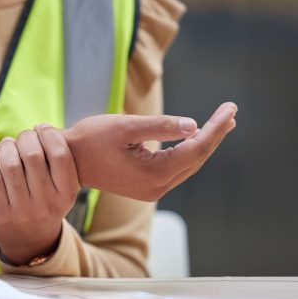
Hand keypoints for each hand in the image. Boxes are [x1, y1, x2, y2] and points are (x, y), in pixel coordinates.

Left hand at [0, 127, 79, 264]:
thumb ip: (58, 161)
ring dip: (6, 146)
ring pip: (10, 164)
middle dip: (25, 137)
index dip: (49, 134)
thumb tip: (41, 129)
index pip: (60, 154)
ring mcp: (21, 211)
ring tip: (7, 143)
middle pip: (33, 155)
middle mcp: (46, 204)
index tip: (41, 128)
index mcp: (66, 194)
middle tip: (23, 136)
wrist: (29, 239)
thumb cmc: (47, 199)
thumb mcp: (62, 187)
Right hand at [63, 102, 236, 200]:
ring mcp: (151, 190)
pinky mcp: (145, 187)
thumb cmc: (91, 139)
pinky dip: (188, 152)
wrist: (67, 161)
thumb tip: (194, 126)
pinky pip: (175, 168)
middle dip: (215, 135)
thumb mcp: (126, 126)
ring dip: (204, 143)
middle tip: (230, 112)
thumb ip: (161, 126)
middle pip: (196, 159)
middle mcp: (157, 187)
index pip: (196, 149)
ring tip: (221, 124)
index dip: (215, 128)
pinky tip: (195, 138)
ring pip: (187, 165)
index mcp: (154, 173)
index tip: (230, 108)